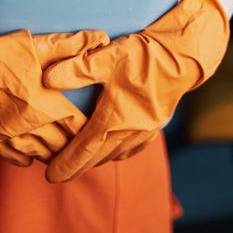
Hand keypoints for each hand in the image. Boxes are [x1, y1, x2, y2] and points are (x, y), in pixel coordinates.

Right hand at [0, 0, 108, 165]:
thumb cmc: (2, 54)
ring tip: (62, 154)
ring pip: (40, 154)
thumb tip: (101, 37)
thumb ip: (72, 45)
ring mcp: (11, 134)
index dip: (90, 129)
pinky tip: (31, 157)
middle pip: (62, 146)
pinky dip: (25, 159)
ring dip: (53, 154)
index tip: (97, 129)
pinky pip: (13, 157)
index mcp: (47, 105)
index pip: (78, 127)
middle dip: (74, 147)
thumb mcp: (39, 46)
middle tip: (84, 147)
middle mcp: (31, 125)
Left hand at [42, 0, 229, 182]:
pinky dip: (118, 153)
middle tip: (59, 175)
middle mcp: (130, 130)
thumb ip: (77, 69)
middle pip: (98, 157)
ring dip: (97, 161)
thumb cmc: (145, 55)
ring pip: (115, 154)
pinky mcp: (156, 125)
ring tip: (81, 162)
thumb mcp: (108, 56)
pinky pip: (132, 148)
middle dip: (78, 168)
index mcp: (115, 118)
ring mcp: (145, 130)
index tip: (50, 177)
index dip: (66, 164)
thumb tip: (47, 78)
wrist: (184, 56)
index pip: (84, 148)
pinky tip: (113, 150)